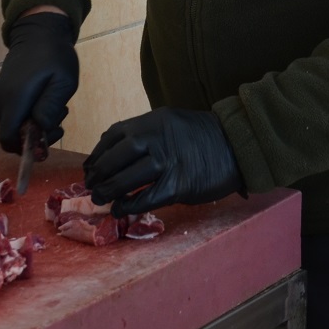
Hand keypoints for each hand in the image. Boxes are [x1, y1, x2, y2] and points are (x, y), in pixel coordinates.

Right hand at [0, 12, 78, 153]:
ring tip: (53, 109)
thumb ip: (51, 106)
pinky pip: (9, 117)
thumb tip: (40, 129)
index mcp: (13, 99)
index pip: (8, 139)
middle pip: (10, 136)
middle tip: (57, 123)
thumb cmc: (54, 56)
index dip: (26, 147)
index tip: (47, 138)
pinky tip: (42, 105)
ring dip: (31, 127)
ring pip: (10, 128)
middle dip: (33, 138)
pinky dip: (25, 118)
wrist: (38, 33)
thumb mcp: (63, 81)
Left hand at [83, 108, 243, 215]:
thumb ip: (147, 134)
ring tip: (101, 199)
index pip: (115, 134)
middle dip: (99, 173)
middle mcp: (159, 137)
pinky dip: (130, 204)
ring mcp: (169, 160)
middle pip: (118, 156)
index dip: (98, 153)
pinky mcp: (180, 184)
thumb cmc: (203, 138)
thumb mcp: (171, 123)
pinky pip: (147, 196)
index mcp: (154, 120)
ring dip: (110, 190)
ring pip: (128, 177)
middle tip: (92, 186)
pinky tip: (122, 208)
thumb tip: (116, 158)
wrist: (238, 146)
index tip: (90, 167)